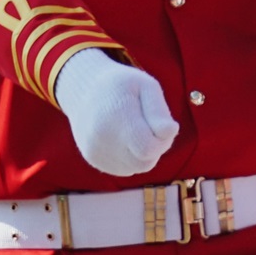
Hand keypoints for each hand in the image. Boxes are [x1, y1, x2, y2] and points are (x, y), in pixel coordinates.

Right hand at [51, 50, 178, 178]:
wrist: (84, 89)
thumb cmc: (122, 86)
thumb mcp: (146, 86)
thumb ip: (159, 111)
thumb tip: (170, 132)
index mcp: (115, 118)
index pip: (148, 148)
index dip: (162, 140)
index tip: (161, 123)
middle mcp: (101, 139)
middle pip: (145, 163)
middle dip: (156, 147)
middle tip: (151, 126)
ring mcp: (95, 152)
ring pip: (136, 167)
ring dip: (144, 153)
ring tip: (137, 130)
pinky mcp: (94, 159)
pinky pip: (125, 168)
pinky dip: (132, 157)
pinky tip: (126, 137)